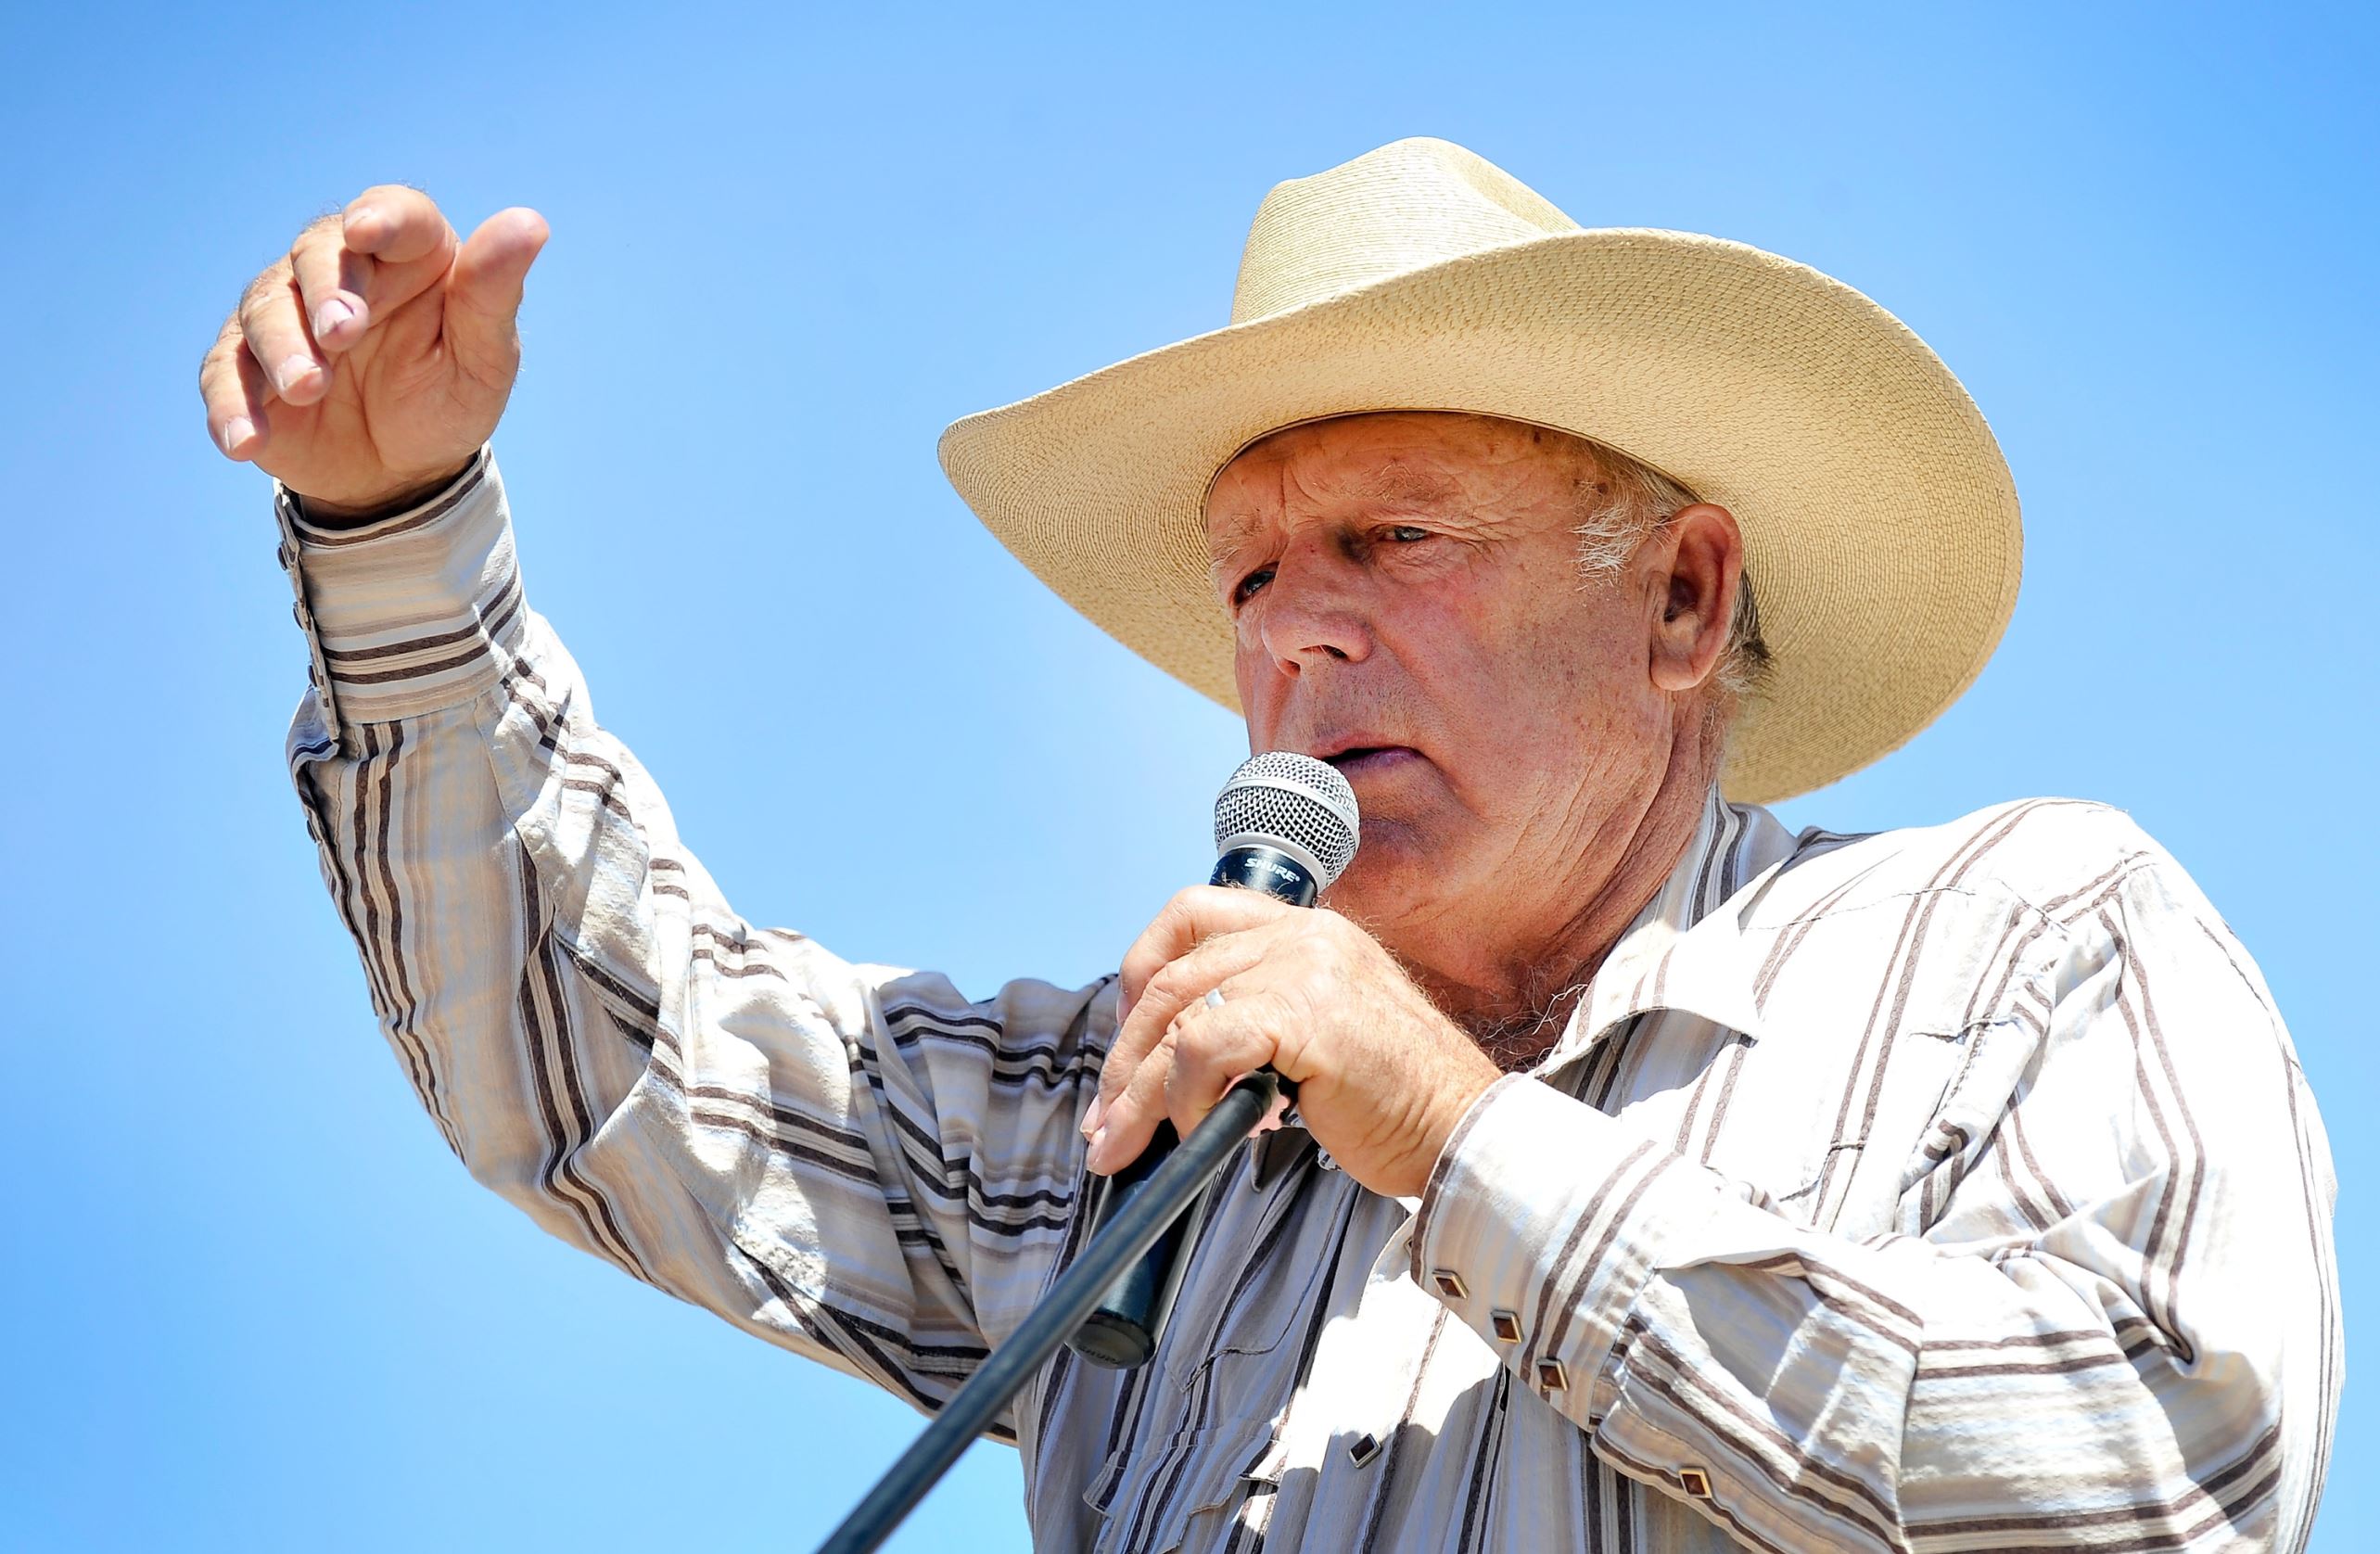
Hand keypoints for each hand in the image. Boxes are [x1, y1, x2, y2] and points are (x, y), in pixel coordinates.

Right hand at [199, 186, 548, 514]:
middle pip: (317, 255)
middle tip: (342, 333)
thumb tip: (529, 223)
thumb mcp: (484, 357)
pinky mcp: (246, 367)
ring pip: (266, 309)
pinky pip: (225, 375)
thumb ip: (494, 293)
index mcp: (407, 254)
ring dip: (282, 346)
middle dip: (327, 290)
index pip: (395, 215)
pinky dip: (232, 405)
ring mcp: (285, 315)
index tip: (368, 231)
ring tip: (309, 387)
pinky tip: (245, 440)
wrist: (403, 471)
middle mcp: (338, 271)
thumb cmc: (449, 396)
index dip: (381, 218)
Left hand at [1088, 886, 1502, 1199]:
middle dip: (1126, 1057)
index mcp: (1307, 931)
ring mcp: (1304, 968)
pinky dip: (1186, 1100)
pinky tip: (1203, 1134)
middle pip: (1171, 978)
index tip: (1126, 1036)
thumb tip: (1165, 1067)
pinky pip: (1204, 1051)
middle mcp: (1304, 935)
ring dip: (1139, 1093)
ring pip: (1179, 1020)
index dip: (1143, 970)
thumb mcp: (1320, 1038)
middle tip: (1107, 1120)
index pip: (1193, 914)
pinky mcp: (1303, 1013)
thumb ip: (1259, 1022)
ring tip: (1125, 1145)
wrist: (1462, 1133)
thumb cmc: (1398, 1102)